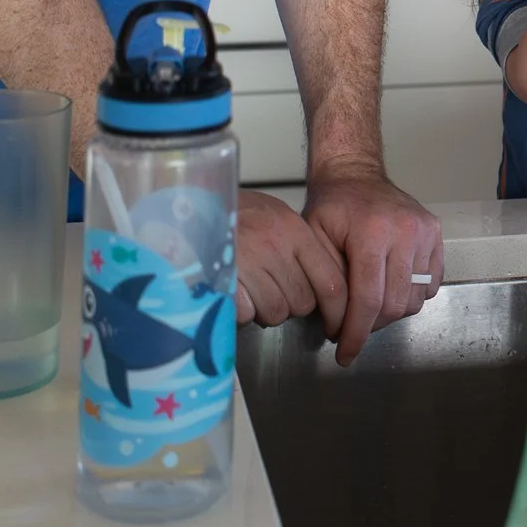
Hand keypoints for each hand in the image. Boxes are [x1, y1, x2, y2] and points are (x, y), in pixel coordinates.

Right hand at [235, 189, 347, 330]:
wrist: (190, 202)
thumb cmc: (234, 211)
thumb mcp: (274, 215)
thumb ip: (298, 246)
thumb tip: (319, 283)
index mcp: (295, 231)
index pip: (331, 282)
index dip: (336, 310)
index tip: (335, 324)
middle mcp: (276, 247)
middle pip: (302, 303)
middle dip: (290, 307)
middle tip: (272, 294)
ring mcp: (248, 263)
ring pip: (275, 312)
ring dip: (263, 312)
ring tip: (250, 293)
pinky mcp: (222, 279)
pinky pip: (245, 315)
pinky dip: (239, 313)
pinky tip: (232, 296)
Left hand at [302, 164, 443, 366]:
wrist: (355, 173)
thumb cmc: (332, 206)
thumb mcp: (313, 239)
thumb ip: (326, 281)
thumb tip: (336, 323)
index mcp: (371, 232)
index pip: (368, 300)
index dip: (356, 334)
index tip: (345, 353)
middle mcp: (405, 231)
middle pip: (394, 304)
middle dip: (371, 327)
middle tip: (352, 331)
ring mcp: (425, 231)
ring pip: (415, 298)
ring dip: (391, 314)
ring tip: (370, 309)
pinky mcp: (436, 233)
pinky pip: (431, 283)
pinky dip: (411, 297)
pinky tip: (390, 291)